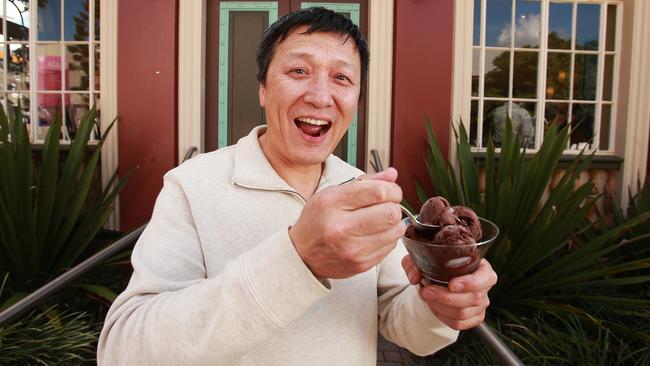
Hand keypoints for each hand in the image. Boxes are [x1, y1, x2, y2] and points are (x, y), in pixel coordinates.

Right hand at [290, 168, 405, 278]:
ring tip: (380, 221)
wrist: (301, 254)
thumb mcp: (332, 194)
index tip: (390, 191)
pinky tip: (374, 234)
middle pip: (390, 213)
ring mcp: (352, 249)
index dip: (392, 190)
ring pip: (395, 231)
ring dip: (393, 223)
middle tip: (386, 206)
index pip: (378, 192)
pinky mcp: (361, 264)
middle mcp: (341, 227)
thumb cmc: (317, 221)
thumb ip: (364, 182)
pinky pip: (391, 247)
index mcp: (332, 203)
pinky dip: (387, 238)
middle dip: (394, 206)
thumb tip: (392, 174)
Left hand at [401, 256, 497, 329]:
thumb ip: (415, 263)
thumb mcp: (425, 258)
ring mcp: (481, 305)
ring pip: (463, 313)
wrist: (440, 278)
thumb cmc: (439, 265)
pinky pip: (459, 323)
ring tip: (426, 296)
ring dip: (440, 307)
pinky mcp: (474, 318)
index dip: (470, 283)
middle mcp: (484, 288)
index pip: (485, 278)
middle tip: (426, 291)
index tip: (452, 284)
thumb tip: (414, 277)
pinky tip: (434, 306)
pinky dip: (443, 316)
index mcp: (483, 269)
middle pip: (472, 298)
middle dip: (446, 297)